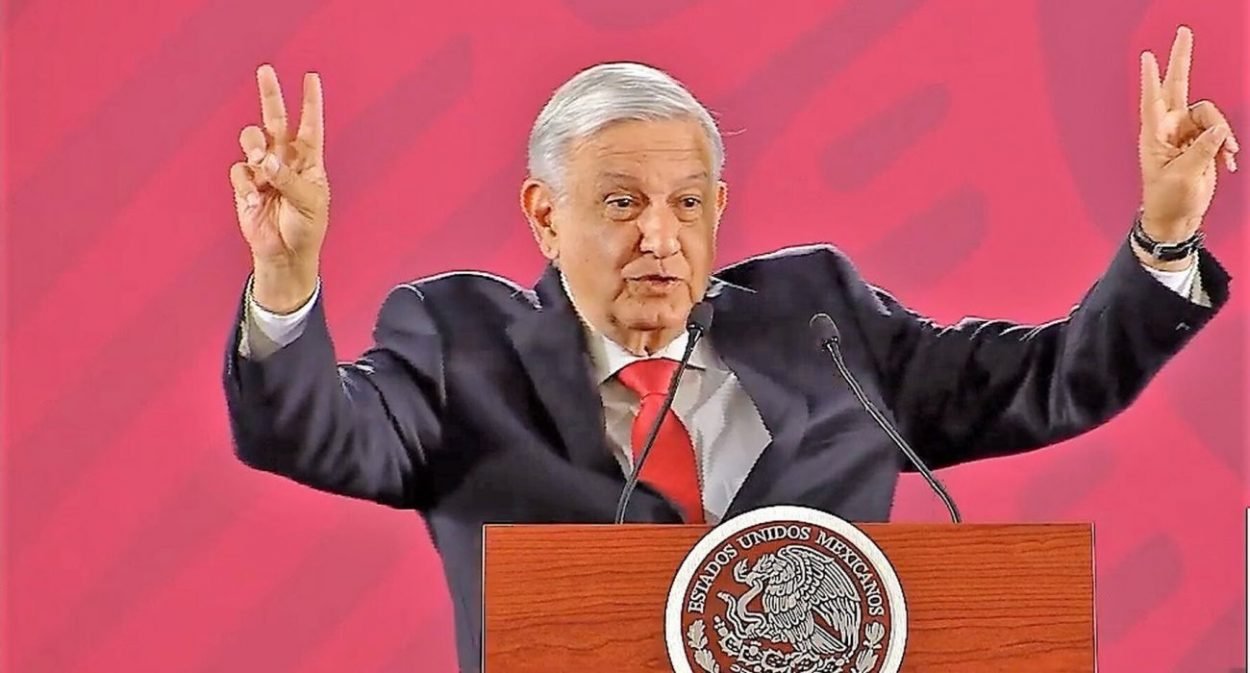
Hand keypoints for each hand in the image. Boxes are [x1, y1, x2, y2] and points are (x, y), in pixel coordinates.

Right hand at [229, 65, 328, 312]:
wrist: (284, 255)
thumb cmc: (305, 229)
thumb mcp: (308, 203)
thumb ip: (288, 179)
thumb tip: (266, 161)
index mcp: (308, 161)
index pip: (310, 125)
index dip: (311, 102)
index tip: (311, 77)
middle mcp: (285, 160)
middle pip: (275, 120)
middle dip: (270, 95)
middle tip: (265, 71)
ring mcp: (263, 171)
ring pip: (251, 140)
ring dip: (253, 146)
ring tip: (261, 165)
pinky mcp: (245, 185)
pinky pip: (240, 171)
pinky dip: (246, 185)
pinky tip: (255, 202)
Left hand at [1137, 26, 1238, 259]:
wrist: (1177, 216)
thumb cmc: (1168, 199)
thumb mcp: (1182, 175)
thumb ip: (1201, 150)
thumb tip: (1218, 129)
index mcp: (1154, 135)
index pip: (1152, 101)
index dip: (1151, 78)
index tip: (1146, 56)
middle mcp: (1170, 128)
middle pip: (1178, 86)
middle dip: (1181, 59)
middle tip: (1183, 31)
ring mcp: (1187, 133)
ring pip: (1211, 114)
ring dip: (1223, 134)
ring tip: (1227, 156)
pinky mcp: (1202, 141)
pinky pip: (1221, 132)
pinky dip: (1226, 147)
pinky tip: (1226, 165)